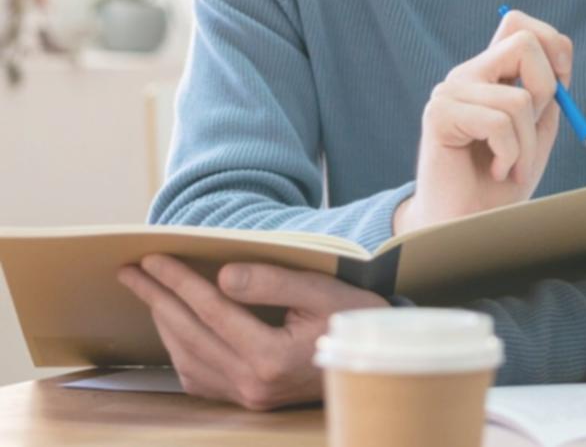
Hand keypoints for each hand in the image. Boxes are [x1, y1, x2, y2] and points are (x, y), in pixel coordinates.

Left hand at [117, 255, 386, 409]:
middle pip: (190, 334)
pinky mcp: (251, 401)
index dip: (179, 281)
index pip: (211, 310)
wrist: (379, 360)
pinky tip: (177, 330)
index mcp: (271, 356)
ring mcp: (250, 397)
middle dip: (157, 299)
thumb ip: (272, 282)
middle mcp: (254, 384)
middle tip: (131, 273)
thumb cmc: (356, 319)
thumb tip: (221, 277)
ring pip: (188, 358)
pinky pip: (201, 378)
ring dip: (165, 324)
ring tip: (150, 294)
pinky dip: (181, 350)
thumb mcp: (322, 291)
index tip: (153, 258)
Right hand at [397, 8, 572, 233]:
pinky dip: (510, 154)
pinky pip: (499, 123)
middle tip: (535, 125)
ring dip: (528, 143)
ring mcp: (450, 91)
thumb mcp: (535, 134)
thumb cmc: (500, 183)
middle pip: (523, 42)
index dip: (552, 45)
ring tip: (512, 166)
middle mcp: (468, 75)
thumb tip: (559, 69)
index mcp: (490, 74)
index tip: (561, 87)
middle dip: (547, 88)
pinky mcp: (439, 114)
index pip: (518, 23)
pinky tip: (496, 169)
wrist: (465, 224)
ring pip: (518, 99)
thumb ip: (546, 100)